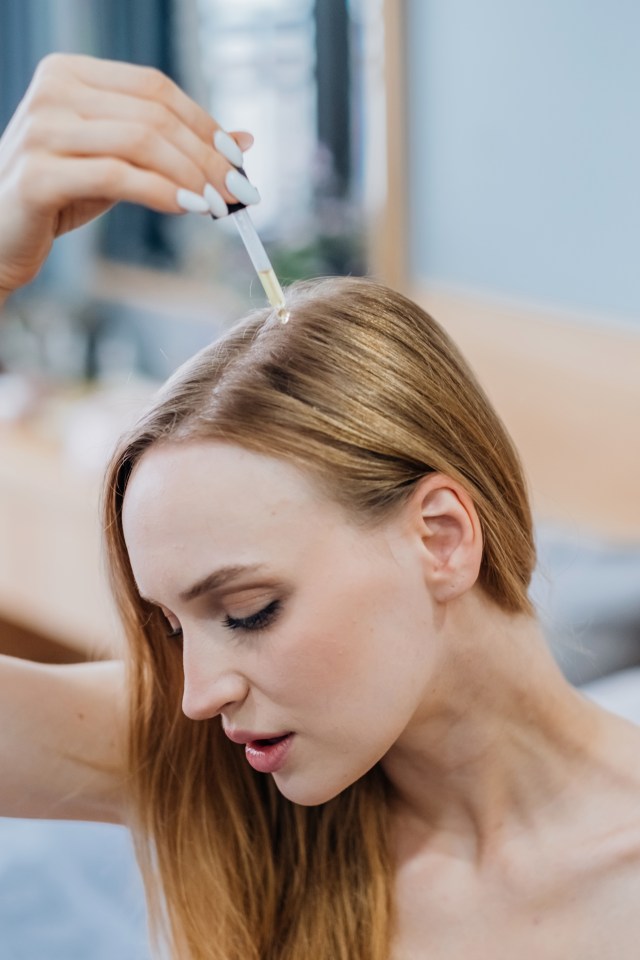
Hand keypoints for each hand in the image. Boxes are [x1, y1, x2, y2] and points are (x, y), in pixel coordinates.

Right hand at [0, 53, 253, 299]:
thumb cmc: (60, 194)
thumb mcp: (119, 162)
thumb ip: (171, 146)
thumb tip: (244, 140)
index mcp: (69, 73)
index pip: (155, 88)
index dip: (204, 122)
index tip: (238, 159)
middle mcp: (52, 91)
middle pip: (153, 114)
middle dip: (207, 155)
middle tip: (240, 190)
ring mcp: (41, 130)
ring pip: (140, 142)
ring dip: (191, 176)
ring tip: (219, 205)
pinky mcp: (38, 175)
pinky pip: (116, 177)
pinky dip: (161, 193)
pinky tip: (188, 209)